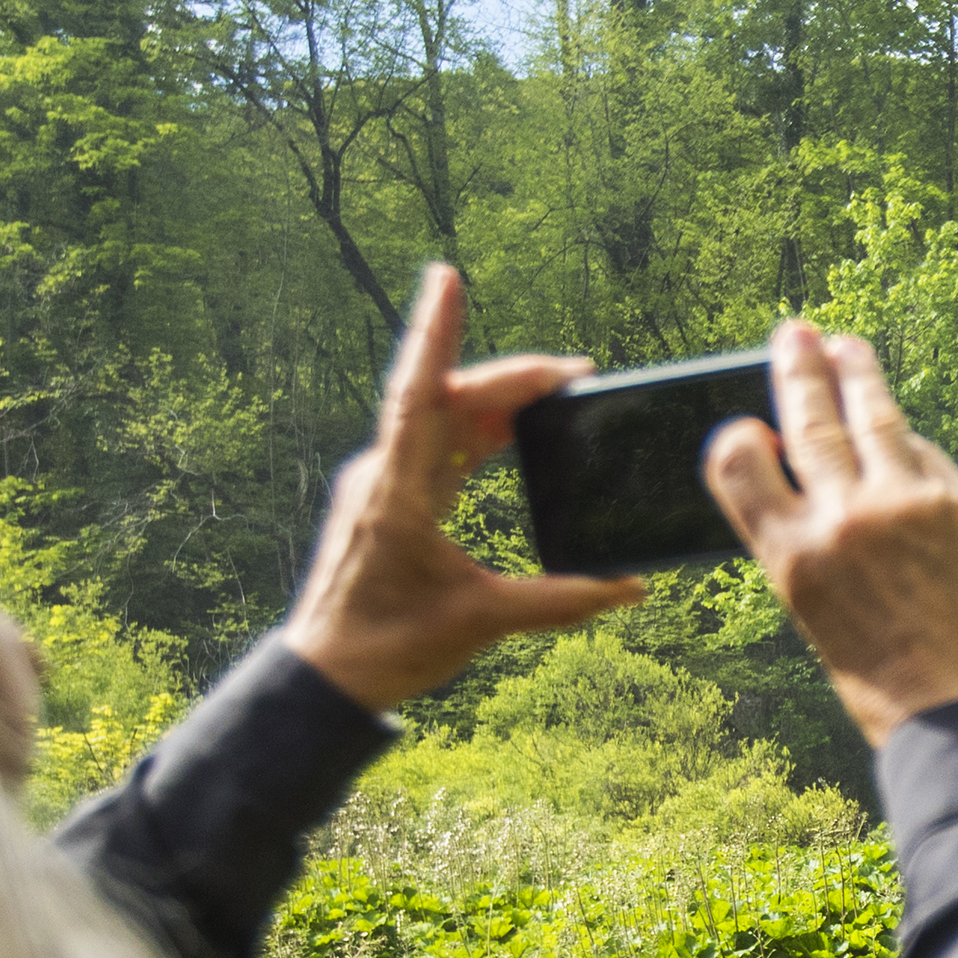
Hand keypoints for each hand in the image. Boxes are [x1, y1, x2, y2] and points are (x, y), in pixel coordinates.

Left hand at [283, 265, 639, 713]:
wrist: (325, 678)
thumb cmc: (389, 647)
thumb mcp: (482, 622)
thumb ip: (562, 601)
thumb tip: (631, 588)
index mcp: (397, 493)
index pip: (419, 395)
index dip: (437, 333)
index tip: (447, 279)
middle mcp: (382, 475)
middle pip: (446, 399)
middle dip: (510, 377)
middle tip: (574, 371)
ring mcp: (380, 485)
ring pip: (440, 418)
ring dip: (495, 401)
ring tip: (555, 391)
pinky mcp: (385, 502)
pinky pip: (433, 446)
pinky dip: (475, 432)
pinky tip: (509, 434)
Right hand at [704, 319, 957, 748]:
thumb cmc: (891, 682)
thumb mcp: (821, 617)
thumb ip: (813, 546)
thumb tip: (822, 481)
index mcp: (790, 558)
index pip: (739, 464)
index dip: (738, 436)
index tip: (747, 422)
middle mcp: (841, 519)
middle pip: (810, 420)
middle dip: (799, 369)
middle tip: (793, 334)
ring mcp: (905, 504)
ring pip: (874, 415)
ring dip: (857, 373)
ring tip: (848, 345)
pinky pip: (927, 456)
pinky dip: (911, 441)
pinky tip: (904, 428)